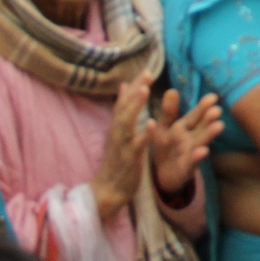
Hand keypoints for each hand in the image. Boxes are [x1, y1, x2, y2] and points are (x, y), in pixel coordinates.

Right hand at [92, 74, 153, 221]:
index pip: (124, 101)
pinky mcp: (128, 159)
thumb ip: (122, 110)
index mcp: (117, 126)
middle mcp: (117, 132)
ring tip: (144, 89)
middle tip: (147, 73)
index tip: (147, 70)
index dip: (135, 86)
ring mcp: (121, 145)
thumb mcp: (117, 132)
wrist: (108, 190)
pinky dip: (143, 133)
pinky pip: (136, 145)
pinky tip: (151, 123)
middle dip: (135, 90)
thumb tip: (124, 86)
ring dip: (135, 106)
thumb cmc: (116, 160)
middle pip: (124, 107)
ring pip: (127, 122)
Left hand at [148, 88, 223, 195]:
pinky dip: (197, 157)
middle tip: (217, 110)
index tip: (212, 97)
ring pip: (201, 142)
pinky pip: (191, 162)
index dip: (203, 106)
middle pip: (201, 127)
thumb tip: (172, 90)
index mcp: (184, 127)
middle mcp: (191, 138)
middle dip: (209, 119)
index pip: (195, 115)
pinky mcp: (186, 168)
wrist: (160, 174)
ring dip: (209, 134)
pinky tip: (204, 151)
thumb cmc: (164, 147)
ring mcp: (190, 153)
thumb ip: (168, 112)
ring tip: (219, 126)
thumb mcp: (163, 127)